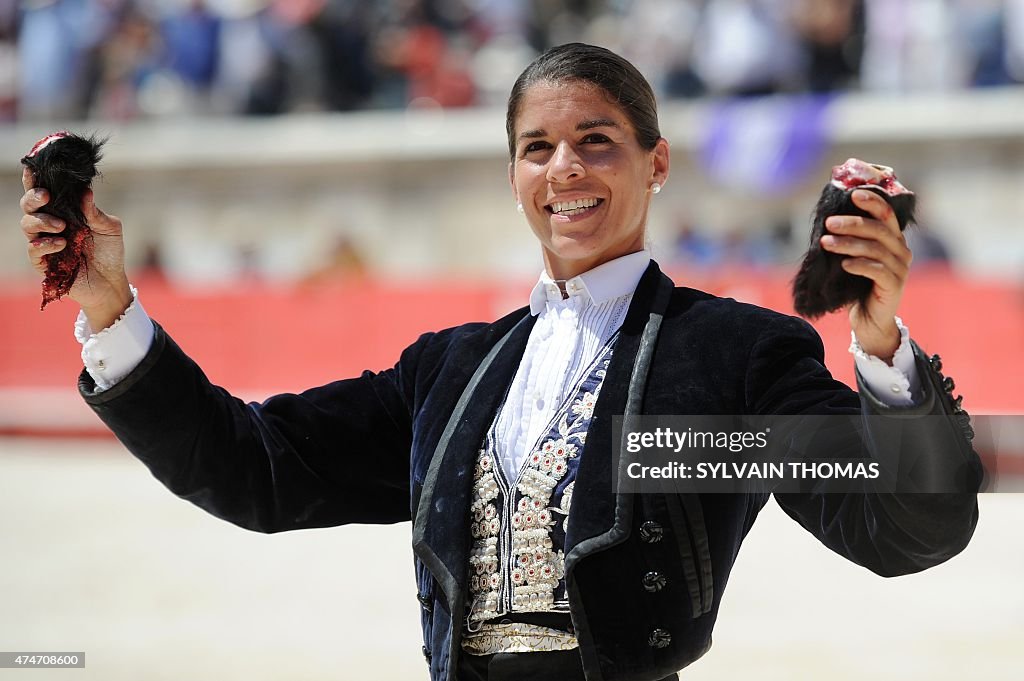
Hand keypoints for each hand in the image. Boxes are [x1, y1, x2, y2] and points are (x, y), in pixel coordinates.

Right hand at [20, 167, 131, 329]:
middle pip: (28, 205)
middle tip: (46, 196)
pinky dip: (45, 244)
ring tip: (62, 226)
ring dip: (42, 221)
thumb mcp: (110, 228)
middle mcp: (50, 223)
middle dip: (33, 197)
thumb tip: (85, 192)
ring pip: (27, 224)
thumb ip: (95, 212)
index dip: (35, 179)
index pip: (45, 192)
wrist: (111, 281)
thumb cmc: (109, 252)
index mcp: (64, 211)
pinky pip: (34, 250)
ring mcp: (44, 242)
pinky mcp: (43, 262)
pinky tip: (61, 243)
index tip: (32, 167)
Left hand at [820, 189, 912, 362]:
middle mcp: (901, 251)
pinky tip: (844, 264)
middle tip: (829, 223)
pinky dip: (859, 265)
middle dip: (853, 223)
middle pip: (879, 230)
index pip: (887, 214)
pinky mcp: (894, 286)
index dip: (873, 202)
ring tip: (826, 243)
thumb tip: (827, 220)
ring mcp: (900, 269)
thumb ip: (849, 240)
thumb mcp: (853, 258)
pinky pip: (877, 270)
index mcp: (893, 240)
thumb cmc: (858, 285)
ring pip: (876, 249)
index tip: (853, 194)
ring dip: (848, 244)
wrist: (869, 319)